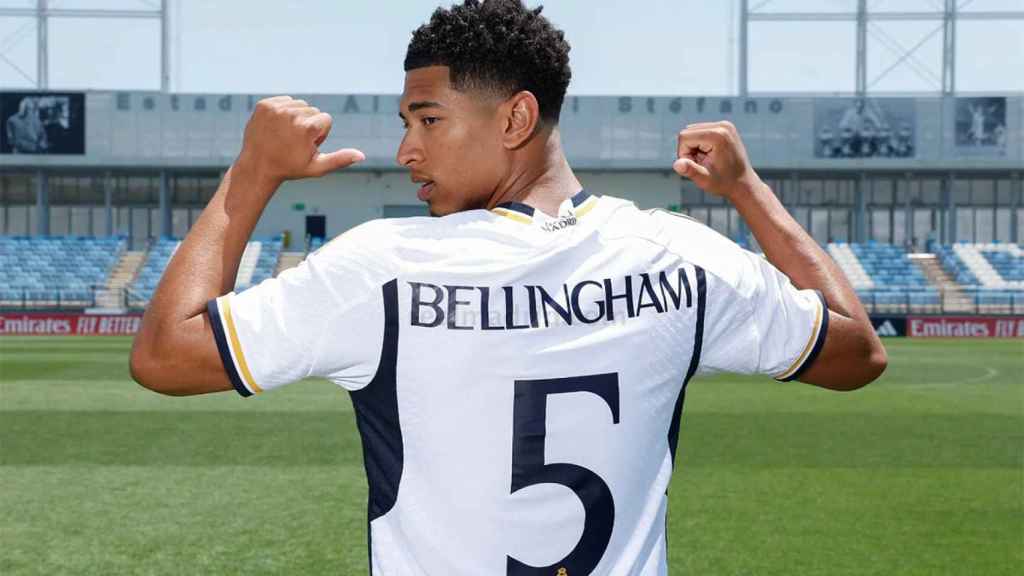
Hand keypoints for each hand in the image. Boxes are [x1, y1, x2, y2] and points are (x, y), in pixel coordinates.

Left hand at [236, 96, 364, 184]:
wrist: (258, 166)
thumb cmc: (290, 168)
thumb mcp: (317, 167)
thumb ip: (340, 159)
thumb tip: (362, 156)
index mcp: (307, 128)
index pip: (326, 120)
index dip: (319, 135)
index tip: (306, 146)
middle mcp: (292, 115)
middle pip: (313, 111)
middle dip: (308, 124)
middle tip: (294, 142)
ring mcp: (276, 109)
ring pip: (299, 105)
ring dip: (296, 117)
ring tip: (285, 134)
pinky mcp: (264, 105)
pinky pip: (284, 100)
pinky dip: (283, 111)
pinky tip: (276, 127)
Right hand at [673, 121, 762, 200]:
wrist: (743, 183)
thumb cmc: (724, 183)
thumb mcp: (704, 179)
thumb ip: (690, 170)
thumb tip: (676, 164)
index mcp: (717, 136)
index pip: (684, 137)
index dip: (683, 153)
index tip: (695, 166)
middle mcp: (722, 126)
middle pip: (688, 132)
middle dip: (689, 149)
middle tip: (702, 164)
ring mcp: (725, 125)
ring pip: (693, 131)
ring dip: (694, 147)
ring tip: (707, 160)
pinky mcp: (725, 127)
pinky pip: (701, 131)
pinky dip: (700, 143)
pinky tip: (710, 155)